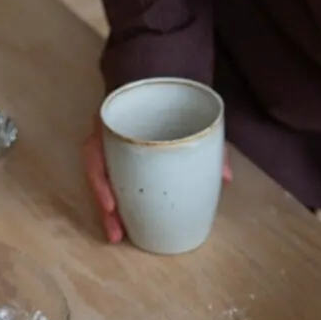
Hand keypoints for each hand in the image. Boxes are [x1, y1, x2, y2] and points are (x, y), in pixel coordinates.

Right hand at [84, 112, 232, 246]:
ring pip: (101, 181)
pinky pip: (110, 181)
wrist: (159, 83)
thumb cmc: (170, 101)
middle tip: (117, 233)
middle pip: (97, 173)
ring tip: (117, 236)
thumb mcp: (189, 115)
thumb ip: (207, 142)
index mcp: (115, 121)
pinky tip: (123, 223)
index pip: (95, 149)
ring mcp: (110, 148)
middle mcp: (107, 136)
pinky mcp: (116, 159)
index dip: (100, 179)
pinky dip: (115, 202)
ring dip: (107, 211)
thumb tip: (225, 177)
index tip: (112, 204)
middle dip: (104, 206)